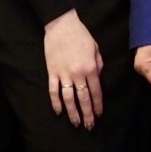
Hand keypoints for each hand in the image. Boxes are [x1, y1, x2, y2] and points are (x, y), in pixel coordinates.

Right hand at [44, 10, 103, 128]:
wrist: (61, 25)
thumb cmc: (81, 35)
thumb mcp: (96, 49)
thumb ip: (98, 66)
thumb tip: (97, 79)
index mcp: (91, 68)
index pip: (96, 92)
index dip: (98, 105)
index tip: (99, 114)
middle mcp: (78, 74)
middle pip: (83, 99)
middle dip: (87, 114)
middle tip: (89, 126)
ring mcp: (63, 74)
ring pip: (68, 98)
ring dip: (72, 112)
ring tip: (76, 123)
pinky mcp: (52, 72)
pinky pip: (53, 90)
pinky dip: (56, 102)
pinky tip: (59, 111)